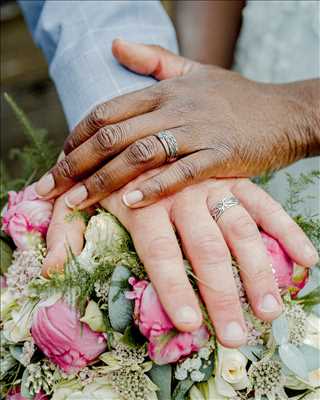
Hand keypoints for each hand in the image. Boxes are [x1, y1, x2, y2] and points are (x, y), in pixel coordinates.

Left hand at [35, 40, 318, 209]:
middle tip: (49, 188)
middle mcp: (175, 107)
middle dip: (75, 163)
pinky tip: (129, 202)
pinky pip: (181, 172)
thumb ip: (153, 59)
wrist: (284, 112)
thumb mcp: (193, 72)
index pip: (107, 112)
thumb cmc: (235, 98)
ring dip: (103, 180)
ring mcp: (197, 130)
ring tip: (77, 201)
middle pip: (113, 136)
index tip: (60, 159)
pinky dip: (154, 187)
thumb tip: (115, 43)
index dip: (77, 136)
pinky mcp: (221, 154)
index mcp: (164, 91)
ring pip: (140, 154)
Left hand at [43, 174, 317, 347]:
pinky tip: (306, 260)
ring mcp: (212, 181)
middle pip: (204, 249)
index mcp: (144, 197)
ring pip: (238, 232)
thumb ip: (68, 226)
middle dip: (220, 295)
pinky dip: (283, 230)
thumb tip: (48, 269)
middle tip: (234, 339)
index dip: (173, 289)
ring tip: (270, 314)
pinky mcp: (235, 173)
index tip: (189, 328)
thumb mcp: (90, 188)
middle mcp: (182, 191)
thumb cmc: (119, 158)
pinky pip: (262, 205)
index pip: (159, 251)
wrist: (159, 107)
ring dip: (257, 273)